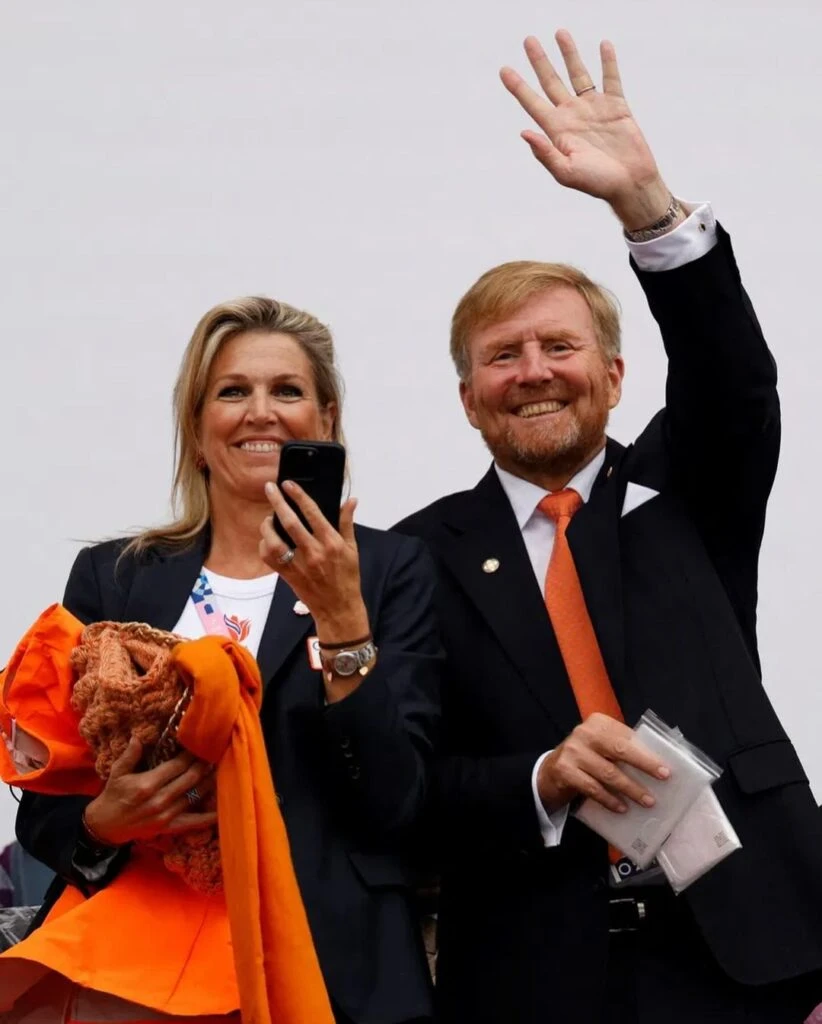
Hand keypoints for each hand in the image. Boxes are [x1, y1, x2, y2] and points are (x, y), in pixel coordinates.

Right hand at [83, 736, 216, 846]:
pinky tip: (222, 809)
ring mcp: (167, 815)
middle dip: (204, 764)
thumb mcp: (118, 772)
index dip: (191, 753)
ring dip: (209, 781)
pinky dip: (208, 817)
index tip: (202, 743)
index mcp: (148, 784)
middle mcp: (160, 799)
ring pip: (195, 795)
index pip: (177, 765)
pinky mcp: (169, 827)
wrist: (107, 825)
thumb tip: (138, 736)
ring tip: (221, 769)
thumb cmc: (113, 795)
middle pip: (190, 778)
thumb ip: (130, 755)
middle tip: (216, 752)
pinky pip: (193, 822)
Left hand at [260, 480, 369, 643]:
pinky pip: (270, 557)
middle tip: (269, 488)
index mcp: (332, 543)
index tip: (289, 484)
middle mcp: (314, 552)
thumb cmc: (347, 578)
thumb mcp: (353, 549)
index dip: (299, 496)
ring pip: (275, 540)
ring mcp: (299, 565)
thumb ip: (348, 523)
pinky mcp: (288, 575)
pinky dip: (265, 545)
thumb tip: (351, 501)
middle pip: (290, 522)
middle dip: (278, 502)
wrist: (338, 608)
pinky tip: (268, 538)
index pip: (313, 513)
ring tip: (268, 517)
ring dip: (268, 525)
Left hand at [500, 30, 674, 230]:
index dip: (518, 86)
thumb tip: (524, 132)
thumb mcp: (566, 172)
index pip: (533, 103)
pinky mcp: (616, 106)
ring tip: (559, 33)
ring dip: (569, 54)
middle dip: (539, 61)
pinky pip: (611, 78)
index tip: (504, 69)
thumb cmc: (597, 183)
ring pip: (578, 74)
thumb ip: (545, 153)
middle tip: (528, 40)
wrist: (630, 184)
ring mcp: (594, 109)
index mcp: (557, 131)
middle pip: (551, 82)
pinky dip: (608, 61)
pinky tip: (603, 45)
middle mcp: (572, 116)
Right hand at [537, 713, 670, 814]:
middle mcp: (584, 733)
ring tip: (647, 801)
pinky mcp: (564, 771)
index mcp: (598, 723)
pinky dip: (609, 799)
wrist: (551, 771)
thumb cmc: (586, 758)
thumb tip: (657, 764)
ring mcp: (572, 751)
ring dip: (630, 789)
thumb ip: (622, 748)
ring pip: (608, 773)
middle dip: (644, 765)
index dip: (647, 753)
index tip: (666, 768)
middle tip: (663, 778)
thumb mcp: (601, 746)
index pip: (627, 737)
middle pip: (619, 750)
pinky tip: (622, 808)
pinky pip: (593, 788)